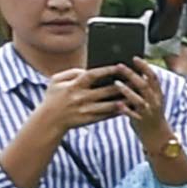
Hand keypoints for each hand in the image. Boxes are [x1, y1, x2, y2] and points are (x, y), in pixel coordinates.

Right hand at [13, 68, 137, 148]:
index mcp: (73, 86)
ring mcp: (86, 110)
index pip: (92, 75)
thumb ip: (72, 72)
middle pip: (106, 90)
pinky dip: (119, 110)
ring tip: (138, 94)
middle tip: (136, 80)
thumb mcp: (56, 81)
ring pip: (111, 104)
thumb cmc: (53, 98)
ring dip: (125, 100)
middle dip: (122, 85)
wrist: (49, 121)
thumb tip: (87, 69)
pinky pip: (108, 115)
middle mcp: (81, 98)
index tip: (120, 66)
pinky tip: (129, 106)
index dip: (107, 70)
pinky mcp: (90, 119)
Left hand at [109, 60, 171, 141]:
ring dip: (127, 91)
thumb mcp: (153, 99)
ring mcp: (148, 112)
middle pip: (144, 86)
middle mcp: (154, 102)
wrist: (158, 136)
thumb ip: (145, 87)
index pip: (153, 77)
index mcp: (158, 94)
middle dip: (132, 75)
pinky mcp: (141, 121)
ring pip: (139, 100)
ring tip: (116, 83)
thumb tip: (133, 72)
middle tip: (119, 66)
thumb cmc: (150, 114)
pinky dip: (125, 109)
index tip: (134, 58)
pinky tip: (117, 104)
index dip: (144, 66)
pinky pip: (132, 114)